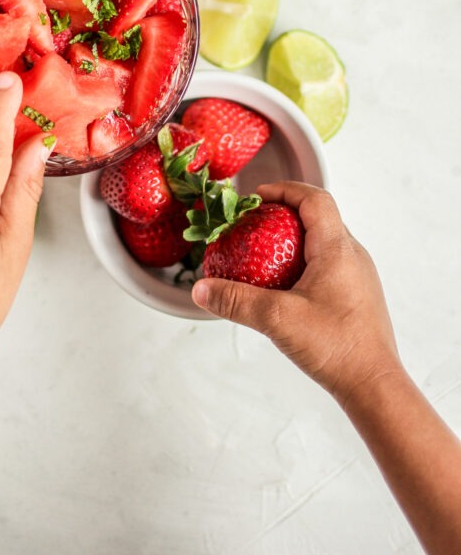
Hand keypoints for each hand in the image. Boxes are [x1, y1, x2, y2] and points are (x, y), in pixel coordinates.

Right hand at [192, 182, 402, 408]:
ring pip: (323, 241)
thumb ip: (235, 301)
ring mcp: (358, 275)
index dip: (284, 190)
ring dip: (293, 238)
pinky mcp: (357, 295)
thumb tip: (200, 289)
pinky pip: (328, 263)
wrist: (375, 386)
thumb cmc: (336, 348)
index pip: (314, 199)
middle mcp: (352, 255)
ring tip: (263, 253)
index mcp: (337, 249)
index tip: (256, 197)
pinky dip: (302, 261)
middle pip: (318, 216)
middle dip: (283, 213)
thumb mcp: (277, 319)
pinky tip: (283, 286)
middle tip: (253, 224)